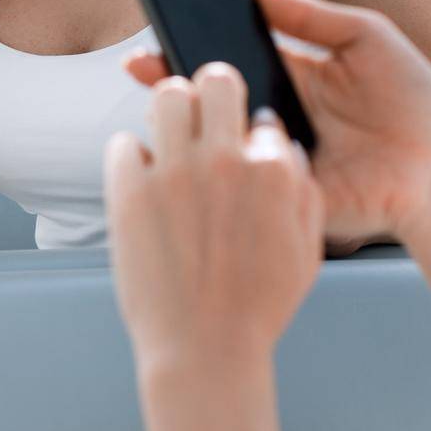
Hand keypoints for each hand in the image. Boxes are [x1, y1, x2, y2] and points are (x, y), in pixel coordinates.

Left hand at [104, 63, 322, 375]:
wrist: (205, 350)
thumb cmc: (258, 306)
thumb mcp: (307, 249)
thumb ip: (302, 189)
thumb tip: (281, 145)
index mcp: (272, 170)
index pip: (260, 113)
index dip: (250, 132)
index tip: (241, 150)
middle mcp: (224, 161)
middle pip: (214, 79)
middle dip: (211, 94)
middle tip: (203, 118)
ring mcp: (173, 173)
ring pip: (166, 96)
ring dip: (168, 113)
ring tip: (169, 139)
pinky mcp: (128, 191)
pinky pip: (123, 143)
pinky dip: (131, 158)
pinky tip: (142, 182)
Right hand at [124, 0, 430, 244]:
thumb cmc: (412, 98)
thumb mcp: (365, 36)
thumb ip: (310, 14)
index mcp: (285, 79)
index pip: (226, 60)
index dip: (191, 47)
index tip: (156, 32)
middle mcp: (272, 119)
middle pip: (211, 102)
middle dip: (171, 85)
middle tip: (141, 67)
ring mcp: (274, 160)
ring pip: (217, 144)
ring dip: (190, 127)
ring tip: (169, 101)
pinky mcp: (284, 197)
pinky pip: (245, 186)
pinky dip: (224, 171)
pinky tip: (208, 151)